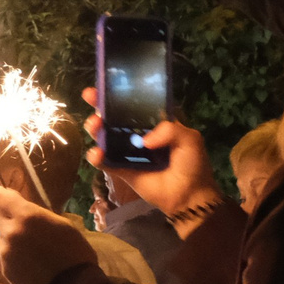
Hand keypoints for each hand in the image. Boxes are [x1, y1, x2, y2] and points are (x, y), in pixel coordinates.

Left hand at [0, 188, 97, 283]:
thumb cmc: (75, 254)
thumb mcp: (62, 225)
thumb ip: (37, 215)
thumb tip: (21, 209)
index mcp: (27, 216)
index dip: (4, 197)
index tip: (11, 201)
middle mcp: (11, 231)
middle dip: (9, 219)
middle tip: (27, 228)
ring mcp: (5, 251)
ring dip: (9, 237)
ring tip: (29, 248)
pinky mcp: (4, 269)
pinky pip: (3, 254)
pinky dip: (11, 254)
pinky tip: (28, 262)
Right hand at [80, 89, 222, 221]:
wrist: (189, 196)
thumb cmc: (192, 164)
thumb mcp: (190, 139)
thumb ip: (170, 130)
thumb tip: (144, 140)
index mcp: (152, 124)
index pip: (133, 105)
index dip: (118, 95)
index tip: (103, 87)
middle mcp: (136, 135)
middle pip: (113, 117)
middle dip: (99, 106)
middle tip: (91, 99)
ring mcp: (126, 152)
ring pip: (104, 136)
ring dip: (95, 128)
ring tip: (94, 125)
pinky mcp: (120, 170)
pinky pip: (104, 161)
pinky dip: (96, 157)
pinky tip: (97, 154)